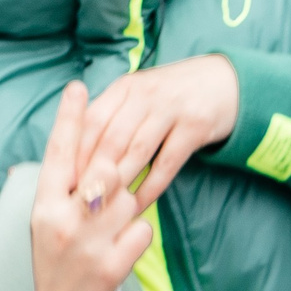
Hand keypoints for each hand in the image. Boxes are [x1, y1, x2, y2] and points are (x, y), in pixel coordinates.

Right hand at [30, 83, 153, 290]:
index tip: (78, 88)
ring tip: (112, 220)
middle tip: (130, 134)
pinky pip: (143, 231)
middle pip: (102, 167)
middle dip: (119, 150)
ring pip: (129, 198)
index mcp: (40, 206)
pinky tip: (124, 245)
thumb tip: (67, 156)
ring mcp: (90, 244)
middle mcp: (64, 220)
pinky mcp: (113, 268)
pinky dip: (139, 234)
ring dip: (130, 202)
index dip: (69, 119)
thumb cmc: (37, 269)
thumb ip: (52, 193)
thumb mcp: (32, 226)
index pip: (57, 152)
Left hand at [77, 55, 238, 213]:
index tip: (66, 180)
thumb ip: (114, 114)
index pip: (92, 121)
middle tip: (81, 202)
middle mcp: (144, 95)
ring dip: (121, 182)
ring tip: (107, 208)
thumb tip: (79, 147)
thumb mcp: (141, 94)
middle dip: (94, 172)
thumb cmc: (175, 95)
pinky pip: (167, 162)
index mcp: (125, 87)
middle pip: (111, 138)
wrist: (224, 82)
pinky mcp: (194, 127)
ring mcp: (171, 109)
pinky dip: (152, 186)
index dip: (77, 151)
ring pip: (137, 151)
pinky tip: (141, 203)